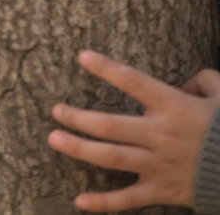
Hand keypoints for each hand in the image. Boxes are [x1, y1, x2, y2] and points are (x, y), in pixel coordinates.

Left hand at [48, 49, 219, 209]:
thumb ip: (203, 81)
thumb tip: (186, 83)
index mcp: (175, 107)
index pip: (133, 82)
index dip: (107, 69)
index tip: (82, 57)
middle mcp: (161, 135)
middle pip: (110, 125)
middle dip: (78, 117)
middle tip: (55, 111)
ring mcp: (160, 164)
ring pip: (111, 157)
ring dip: (79, 149)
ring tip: (54, 139)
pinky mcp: (164, 190)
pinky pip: (129, 199)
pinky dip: (104, 202)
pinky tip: (79, 202)